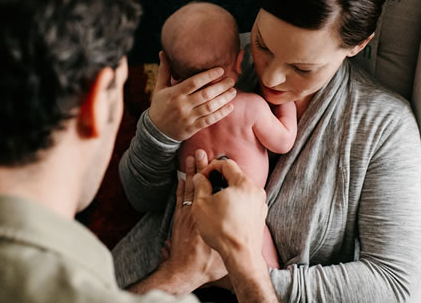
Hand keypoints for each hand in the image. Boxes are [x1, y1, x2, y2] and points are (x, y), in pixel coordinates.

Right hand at [148, 51, 236, 140]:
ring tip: (233, 91)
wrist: (156, 131)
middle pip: (205, 94)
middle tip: (231, 80)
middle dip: (221, 86)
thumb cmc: (159, 106)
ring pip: (210, 107)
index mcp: (175, 93)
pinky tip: (230, 107)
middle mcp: (182, 105)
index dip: (208, 75)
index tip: (220, 70)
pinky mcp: (192, 128)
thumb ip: (165, 71)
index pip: (194, 82)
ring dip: (224, 99)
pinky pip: (209, 120)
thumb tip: (163, 52)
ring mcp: (188, 117)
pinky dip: (221, 114)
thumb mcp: (159, 88)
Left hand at [160, 156, 226, 289]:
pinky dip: (180, 188)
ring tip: (190, 158)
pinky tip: (181, 179)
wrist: (187, 269)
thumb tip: (241, 214)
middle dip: (200, 166)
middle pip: (200, 183)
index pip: (212, 188)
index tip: (215, 162)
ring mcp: (188, 214)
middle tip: (200, 151)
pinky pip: (179, 199)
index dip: (212, 174)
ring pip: (189, 188)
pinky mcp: (179, 219)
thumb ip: (233, 227)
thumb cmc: (209, 258)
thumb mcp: (227, 241)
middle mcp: (200, 210)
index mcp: (213, 213)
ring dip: (190, 172)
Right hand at [192, 158, 267, 260]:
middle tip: (207, 186)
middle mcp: (255, 189)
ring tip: (216, 200)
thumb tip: (199, 177)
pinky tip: (226, 212)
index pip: (226, 164)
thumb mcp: (201, 205)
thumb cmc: (221, 230)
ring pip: (242, 188)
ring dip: (228, 190)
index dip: (211, 167)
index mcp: (243, 183)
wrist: (241, 256)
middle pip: (236, 175)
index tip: (203, 177)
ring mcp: (260, 202)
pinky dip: (237, 201)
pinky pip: (247, 200)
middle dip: (220, 178)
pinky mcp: (261, 214)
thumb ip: (200, 186)